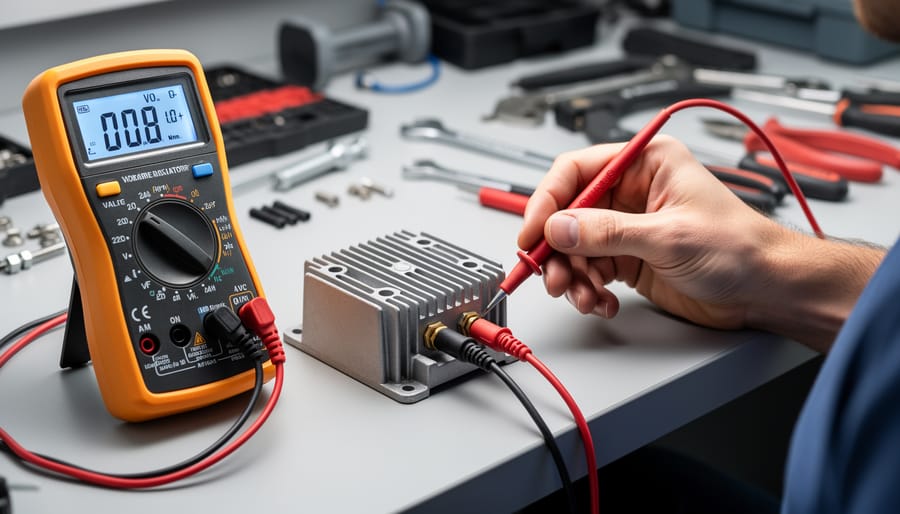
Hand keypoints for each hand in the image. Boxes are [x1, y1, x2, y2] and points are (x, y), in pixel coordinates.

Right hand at [518, 135, 882, 349]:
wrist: (765, 289)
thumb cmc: (739, 247)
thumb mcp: (669, 235)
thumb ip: (608, 232)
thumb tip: (559, 228)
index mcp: (645, 164)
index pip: (576, 171)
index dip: (548, 200)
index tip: (533, 232)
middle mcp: (632, 192)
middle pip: (569, 213)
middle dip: (557, 249)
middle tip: (552, 275)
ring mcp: (628, 227)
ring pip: (575, 247)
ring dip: (572, 275)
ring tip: (583, 295)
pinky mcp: (628, 258)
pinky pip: (590, 270)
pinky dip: (588, 290)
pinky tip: (602, 300)